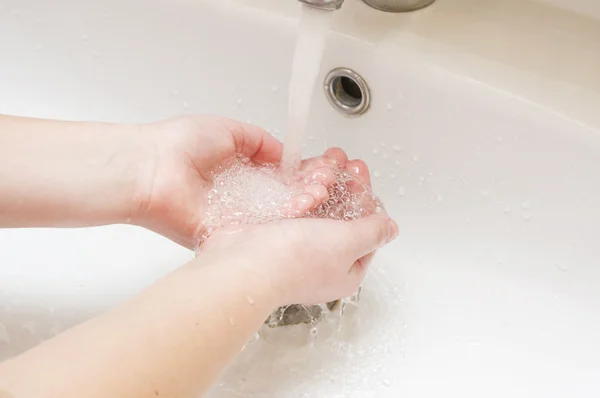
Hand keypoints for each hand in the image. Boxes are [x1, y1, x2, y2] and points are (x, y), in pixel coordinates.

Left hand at [132, 115, 374, 248]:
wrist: (152, 166)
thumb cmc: (179, 143)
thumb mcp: (230, 130)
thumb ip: (261, 142)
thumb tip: (284, 153)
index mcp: (242, 175)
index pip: (284, 178)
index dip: (306, 173)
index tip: (327, 167)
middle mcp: (244, 200)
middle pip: (287, 199)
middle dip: (313, 188)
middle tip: (333, 179)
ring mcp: (239, 219)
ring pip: (281, 216)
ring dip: (306, 203)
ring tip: (325, 189)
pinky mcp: (232, 234)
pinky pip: (265, 228)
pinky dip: (288, 219)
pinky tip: (309, 205)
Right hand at [198, 153, 397, 305]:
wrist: (243, 264)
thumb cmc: (295, 261)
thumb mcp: (347, 243)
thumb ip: (371, 231)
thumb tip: (390, 228)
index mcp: (345, 269)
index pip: (366, 232)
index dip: (367, 201)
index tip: (362, 176)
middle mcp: (323, 260)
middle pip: (343, 216)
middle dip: (347, 186)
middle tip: (347, 162)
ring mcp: (297, 246)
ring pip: (319, 208)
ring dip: (327, 182)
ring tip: (328, 158)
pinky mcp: (276, 232)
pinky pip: (297, 206)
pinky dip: (304, 188)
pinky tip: (307, 171)